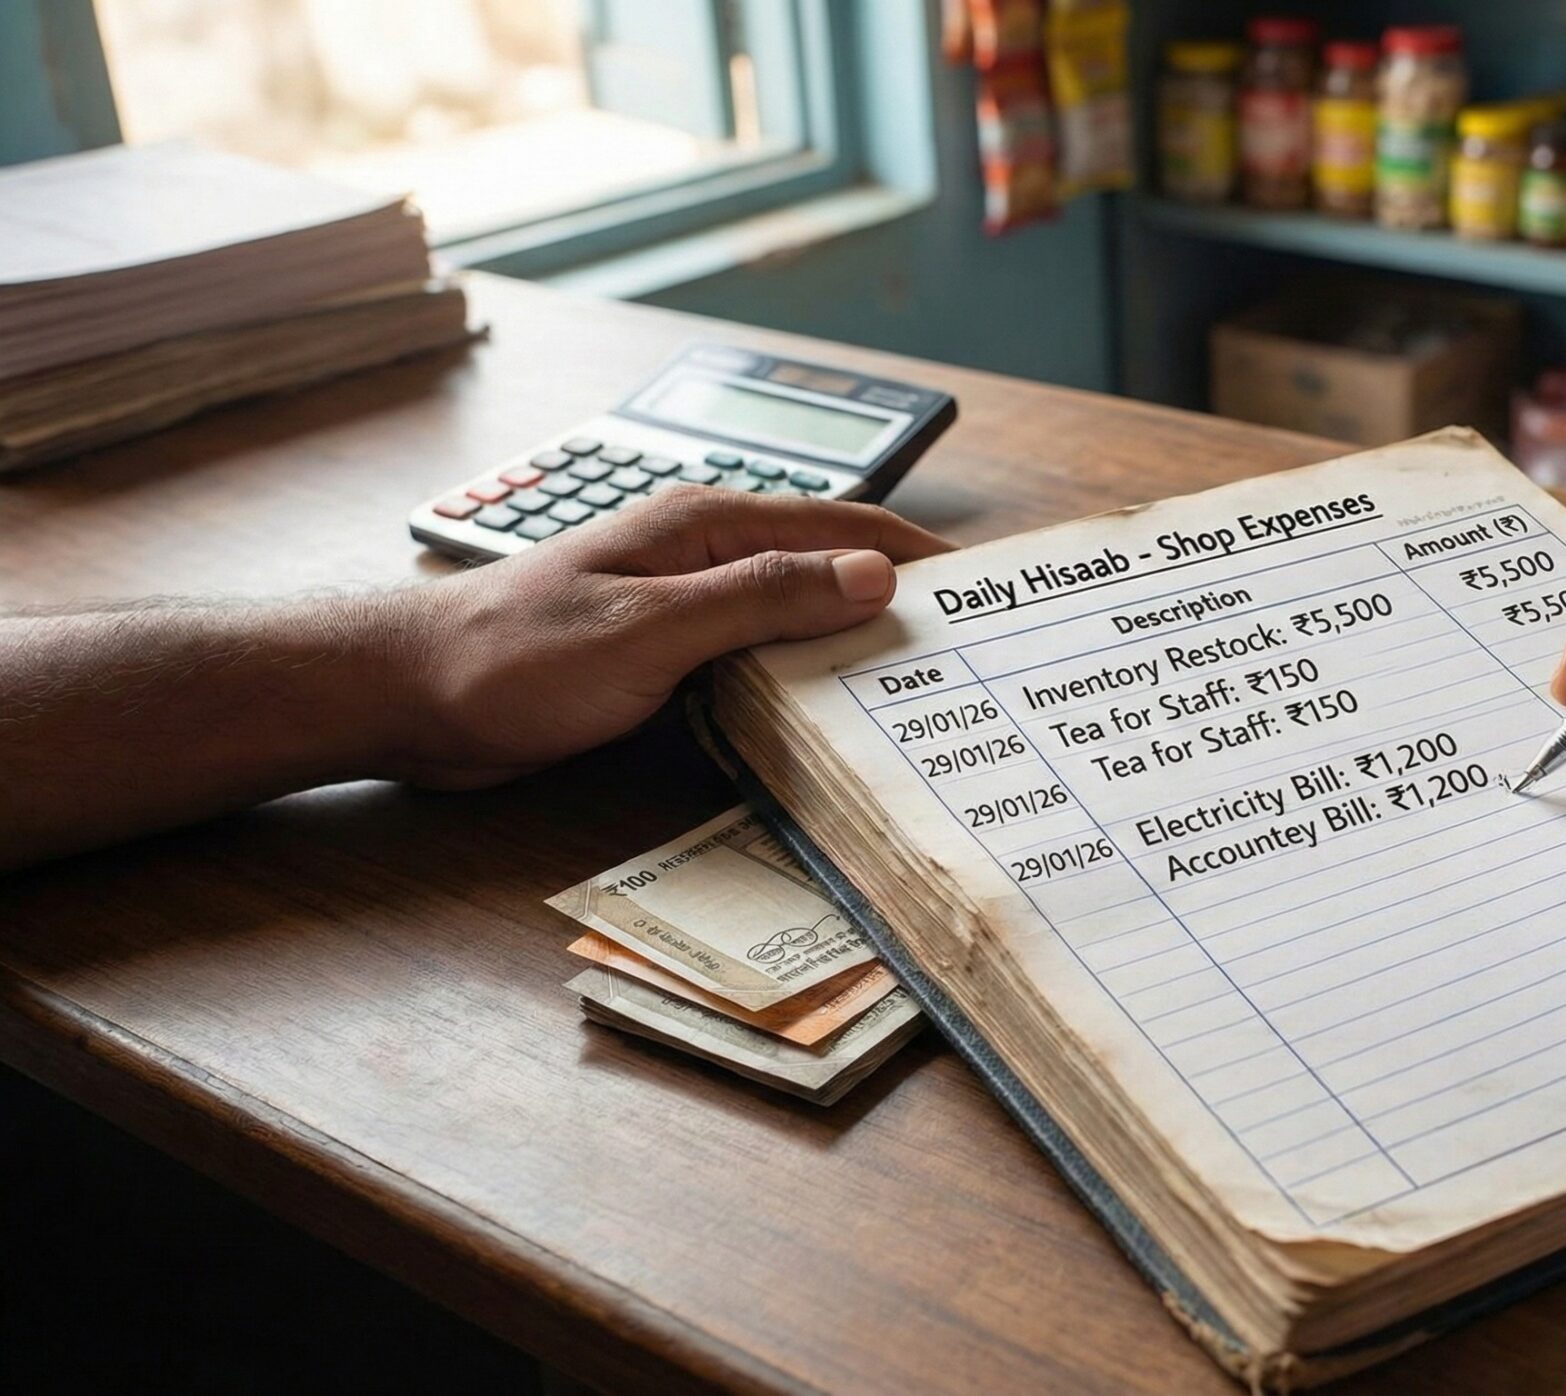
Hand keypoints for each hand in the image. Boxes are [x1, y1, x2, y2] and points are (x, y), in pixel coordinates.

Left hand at [387, 486, 950, 786]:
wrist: (405, 696)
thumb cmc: (509, 657)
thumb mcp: (649, 629)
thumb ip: (760, 598)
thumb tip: (870, 575)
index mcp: (704, 525)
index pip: (842, 530)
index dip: (919, 556)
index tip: (991, 588)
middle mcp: (700, 555)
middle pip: (826, 570)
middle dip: (901, 601)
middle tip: (975, 650)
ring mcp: (680, 604)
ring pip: (794, 618)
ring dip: (852, 645)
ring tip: (922, 686)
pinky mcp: (661, 653)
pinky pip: (754, 657)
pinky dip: (800, 678)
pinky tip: (829, 715)